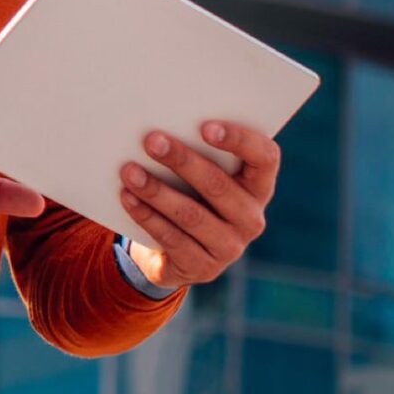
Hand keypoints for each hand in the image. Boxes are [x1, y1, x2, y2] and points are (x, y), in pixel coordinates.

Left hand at [119, 122, 278, 289]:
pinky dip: (146, 215)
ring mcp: (230, 247)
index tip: (205, 126)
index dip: (239, 140)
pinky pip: (171, 238)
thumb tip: (162, 130)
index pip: (264, 158)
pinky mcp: (202, 267)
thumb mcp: (202, 177)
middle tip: (151, 140)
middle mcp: (252, 218)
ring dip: (156, 191)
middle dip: (182, 160)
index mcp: (259, 187)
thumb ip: (198, 154)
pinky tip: (128, 197)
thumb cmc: (190, 196)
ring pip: (190, 214)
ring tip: (129, 171)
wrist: (176, 253)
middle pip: (218, 185)